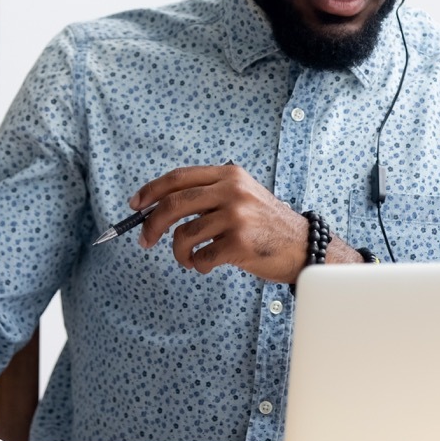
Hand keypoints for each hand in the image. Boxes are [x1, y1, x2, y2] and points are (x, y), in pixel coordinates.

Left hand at [134, 162, 308, 281]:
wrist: (303, 246)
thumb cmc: (266, 226)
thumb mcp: (242, 196)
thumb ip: (208, 195)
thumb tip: (158, 207)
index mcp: (229, 175)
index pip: (179, 177)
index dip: (151, 190)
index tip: (136, 205)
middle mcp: (232, 191)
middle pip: (173, 204)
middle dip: (151, 224)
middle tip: (144, 240)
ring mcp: (237, 216)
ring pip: (184, 235)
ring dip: (180, 253)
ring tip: (190, 259)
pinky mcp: (240, 243)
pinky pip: (201, 257)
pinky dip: (198, 265)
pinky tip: (209, 265)